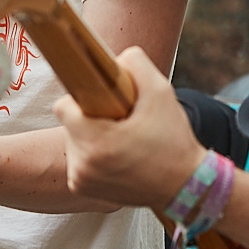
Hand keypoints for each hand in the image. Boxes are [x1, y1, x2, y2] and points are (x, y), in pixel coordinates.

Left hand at [55, 47, 207, 210]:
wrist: (185, 186)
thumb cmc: (173, 140)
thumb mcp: (161, 92)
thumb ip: (134, 64)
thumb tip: (111, 58)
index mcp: (96, 142)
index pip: (63, 106)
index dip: (84, 97)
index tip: (103, 100)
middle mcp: (83, 165)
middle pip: (69, 123)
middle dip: (91, 116)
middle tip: (120, 121)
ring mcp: (80, 180)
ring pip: (73, 140)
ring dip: (91, 135)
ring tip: (121, 140)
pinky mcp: (82, 189)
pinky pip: (78, 159)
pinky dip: (93, 155)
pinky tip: (118, 156)